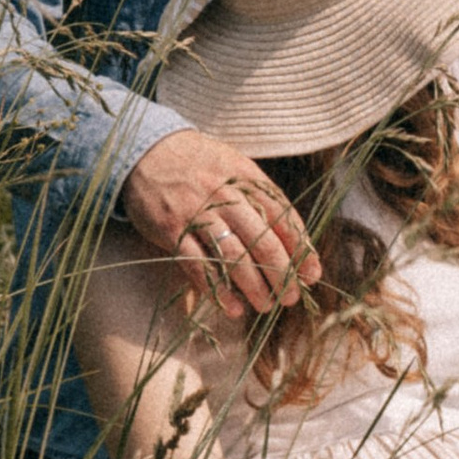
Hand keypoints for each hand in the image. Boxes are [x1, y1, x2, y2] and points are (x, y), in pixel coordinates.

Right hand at [121, 127, 316, 316]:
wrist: (147, 151)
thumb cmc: (201, 165)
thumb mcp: (237, 169)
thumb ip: (264, 200)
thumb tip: (296, 241)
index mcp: (249, 179)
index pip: (284, 220)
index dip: (301, 252)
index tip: (311, 276)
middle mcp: (227, 196)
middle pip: (263, 242)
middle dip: (282, 275)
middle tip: (290, 298)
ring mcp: (199, 213)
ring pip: (234, 258)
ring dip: (254, 287)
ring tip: (265, 306)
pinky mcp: (173, 230)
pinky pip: (199, 266)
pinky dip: (218, 290)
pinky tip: (232, 306)